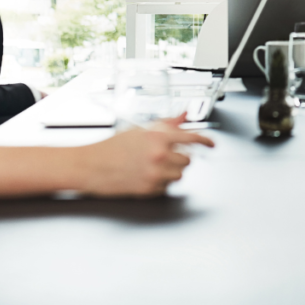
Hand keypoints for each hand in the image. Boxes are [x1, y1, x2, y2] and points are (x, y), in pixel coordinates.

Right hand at [82, 115, 213, 196]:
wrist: (92, 166)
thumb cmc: (113, 147)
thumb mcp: (140, 129)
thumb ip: (167, 123)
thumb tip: (184, 115)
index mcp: (158, 137)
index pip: (192, 138)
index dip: (206, 141)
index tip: (212, 144)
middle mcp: (159, 156)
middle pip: (188, 159)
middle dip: (179, 156)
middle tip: (164, 154)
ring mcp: (155, 174)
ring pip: (180, 174)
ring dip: (171, 170)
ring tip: (152, 165)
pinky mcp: (150, 190)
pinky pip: (167, 186)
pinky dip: (161, 182)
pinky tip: (145, 174)